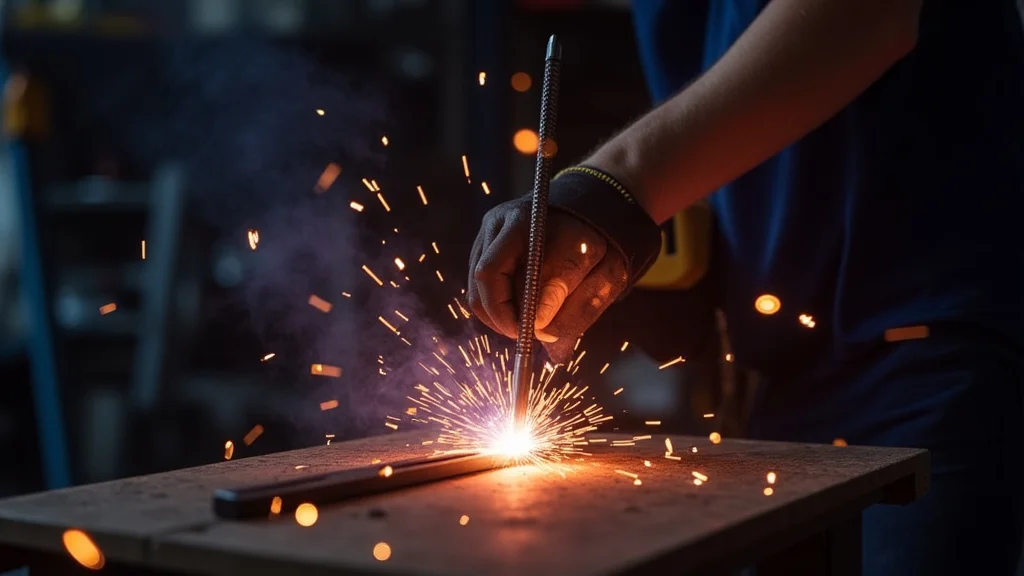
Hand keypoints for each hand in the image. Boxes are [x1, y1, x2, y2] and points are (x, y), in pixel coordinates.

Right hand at [466, 197, 628, 361]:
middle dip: (499, 317)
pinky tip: (522, 309)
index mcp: (517, 222)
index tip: (524, 333)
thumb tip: (538, 326)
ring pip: (477, 289)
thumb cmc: (589, 234)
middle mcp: (495, 226)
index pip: (489, 272)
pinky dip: (500, 304)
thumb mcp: (587, 258)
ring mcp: (487, 237)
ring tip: (527, 323)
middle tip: (526, 335)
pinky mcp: (487, 249)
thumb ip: (563, 288)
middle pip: (477, 285)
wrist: (586, 212)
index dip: (501, 310)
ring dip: (498, 313)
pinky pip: (483, 287)